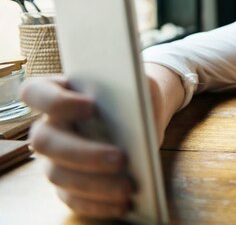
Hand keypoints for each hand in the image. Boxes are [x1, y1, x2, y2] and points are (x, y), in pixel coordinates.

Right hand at [20, 77, 132, 218]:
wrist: (143, 114)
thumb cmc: (135, 95)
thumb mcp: (140, 86)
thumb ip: (135, 91)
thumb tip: (138, 112)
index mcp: (58, 92)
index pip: (36, 92)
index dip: (57, 101)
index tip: (91, 105)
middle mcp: (49, 125)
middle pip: (45, 141)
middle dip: (83, 152)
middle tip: (121, 158)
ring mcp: (54, 157)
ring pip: (58, 175)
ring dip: (94, 184)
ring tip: (127, 188)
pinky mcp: (67, 183)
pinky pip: (73, 198)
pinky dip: (98, 203)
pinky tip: (122, 204)